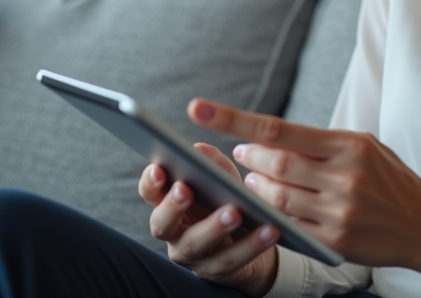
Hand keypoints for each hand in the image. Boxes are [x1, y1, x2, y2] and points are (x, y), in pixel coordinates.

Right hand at [137, 143, 279, 295]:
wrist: (251, 236)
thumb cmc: (228, 198)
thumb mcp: (223, 178)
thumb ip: (211, 162)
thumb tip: (199, 148)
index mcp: (169, 203)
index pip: (150, 193)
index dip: (150, 182)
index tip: (158, 168)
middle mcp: (173, 232)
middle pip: (162, 224)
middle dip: (172, 206)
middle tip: (186, 189)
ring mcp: (192, 255)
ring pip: (195, 244)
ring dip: (214, 227)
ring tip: (234, 212)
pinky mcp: (216, 271)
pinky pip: (231, 260)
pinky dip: (251, 245)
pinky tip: (269, 230)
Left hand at [188, 99, 420, 272]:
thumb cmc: (389, 179)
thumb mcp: (365, 146)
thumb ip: (320, 142)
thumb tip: (265, 139)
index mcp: (350, 145)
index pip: (279, 129)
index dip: (233, 119)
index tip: (197, 108)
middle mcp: (345, 177)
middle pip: (275, 164)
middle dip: (250, 159)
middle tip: (240, 154)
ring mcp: (340, 211)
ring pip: (278, 197)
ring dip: (256, 187)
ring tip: (252, 179)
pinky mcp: (336, 240)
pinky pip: (290, 226)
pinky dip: (270, 215)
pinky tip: (265, 207)